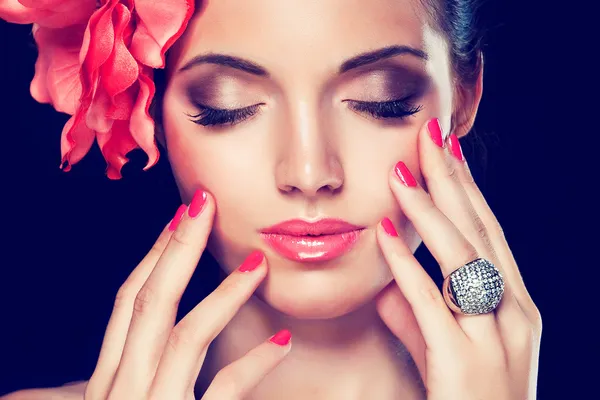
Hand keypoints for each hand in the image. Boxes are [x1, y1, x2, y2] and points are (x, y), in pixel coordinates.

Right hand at [84, 190, 290, 399]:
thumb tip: (128, 352)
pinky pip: (224, 389)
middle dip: (178, 249)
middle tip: (205, 204)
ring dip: (224, 294)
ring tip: (257, 263)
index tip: (180, 217)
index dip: (154, 256)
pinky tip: (282, 341)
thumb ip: (125, 377)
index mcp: (108, 380)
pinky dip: (254, 364)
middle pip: (150, 304)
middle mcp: (123, 388)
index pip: (129, 304)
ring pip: (187, 337)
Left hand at [375, 119, 541, 399]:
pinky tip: (384, 237)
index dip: (467, 188)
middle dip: (452, 181)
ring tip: (400, 175)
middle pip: (479, 231)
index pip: (488, 232)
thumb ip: (416, 314)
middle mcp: (513, 313)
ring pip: (462, 259)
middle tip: (430, 136)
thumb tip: (386, 284)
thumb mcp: (443, 349)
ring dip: (429, 213)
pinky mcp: (463, 365)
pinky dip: (406, 267)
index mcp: (514, 304)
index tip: (446, 150)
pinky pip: (431, 304)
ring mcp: (493, 338)